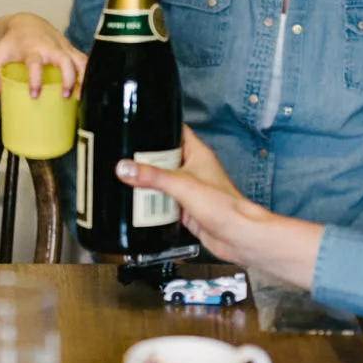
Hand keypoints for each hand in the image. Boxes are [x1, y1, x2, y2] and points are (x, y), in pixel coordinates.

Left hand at [0, 13, 86, 97]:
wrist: (26, 23)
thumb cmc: (12, 41)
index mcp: (31, 48)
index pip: (35, 63)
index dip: (35, 80)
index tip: (34, 95)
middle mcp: (50, 46)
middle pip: (64, 60)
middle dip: (68, 79)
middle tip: (65, 96)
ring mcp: (63, 47)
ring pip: (80, 60)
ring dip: (83, 78)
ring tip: (79, 96)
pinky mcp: (71, 49)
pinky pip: (84, 60)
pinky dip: (87, 74)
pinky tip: (86, 89)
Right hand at [112, 127, 260, 262]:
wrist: (236, 235)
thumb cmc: (224, 206)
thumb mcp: (181, 185)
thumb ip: (151, 176)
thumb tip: (126, 167)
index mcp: (197, 154)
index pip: (176, 131)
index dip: (159, 127)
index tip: (140, 128)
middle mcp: (193, 169)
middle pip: (163, 158)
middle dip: (146, 161)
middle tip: (128, 162)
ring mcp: (189, 188)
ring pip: (162, 181)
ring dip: (149, 184)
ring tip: (130, 182)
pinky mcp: (185, 207)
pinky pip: (164, 201)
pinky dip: (153, 204)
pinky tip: (141, 204)